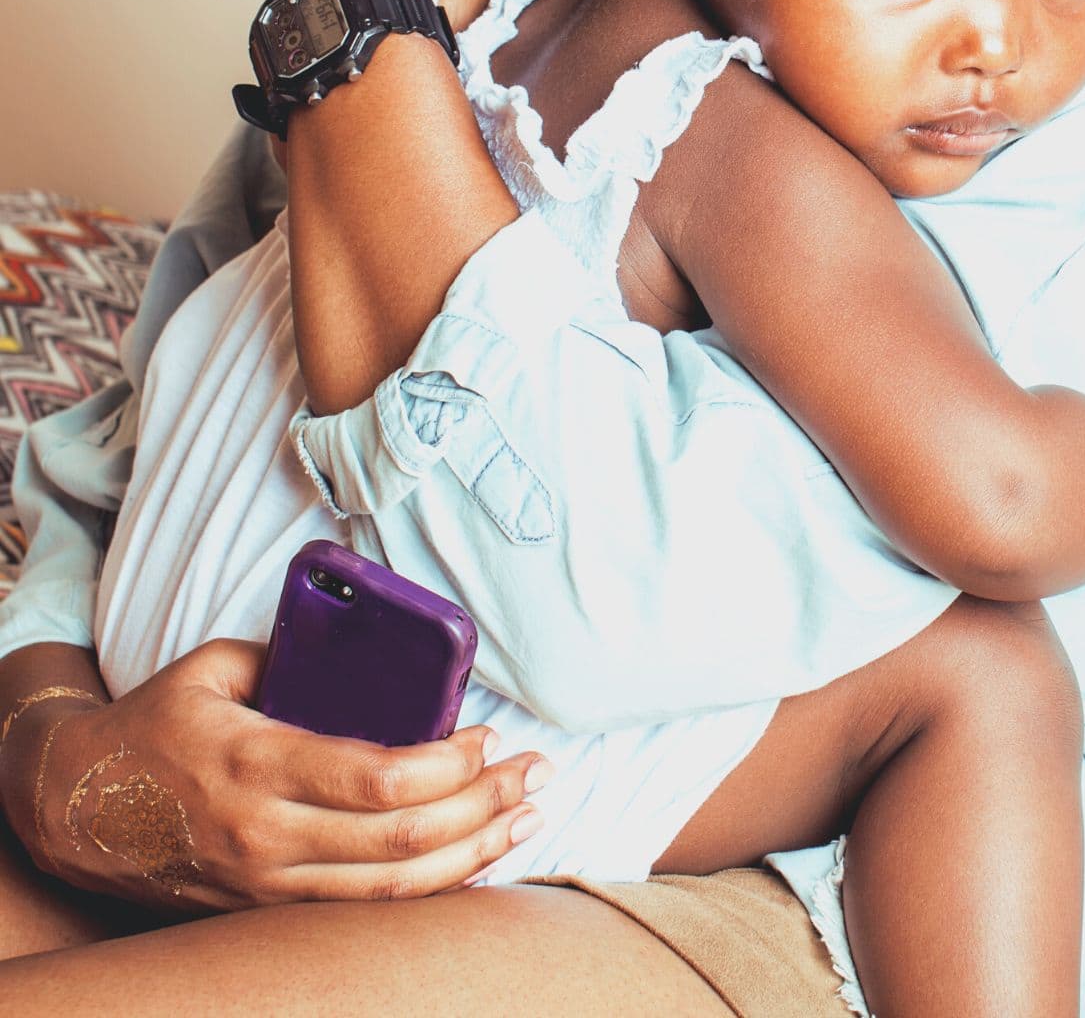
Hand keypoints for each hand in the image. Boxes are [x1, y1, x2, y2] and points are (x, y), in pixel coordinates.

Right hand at [11, 639, 548, 911]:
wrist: (81, 806)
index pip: (378, 781)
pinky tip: (479, 860)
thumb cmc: (157, 723)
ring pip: (395, 889)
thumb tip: (371, 642)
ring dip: (476, 853)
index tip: (486, 735)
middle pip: (402, 841)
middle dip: (485, 806)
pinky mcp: (272, 909)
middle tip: (536, 772)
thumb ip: (293, 653)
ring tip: (530, 816)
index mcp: (256, 761)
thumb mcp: (214, 667)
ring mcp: (270, 884)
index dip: (449, 765)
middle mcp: (267, 834)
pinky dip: (433, 887)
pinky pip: (368, 908)